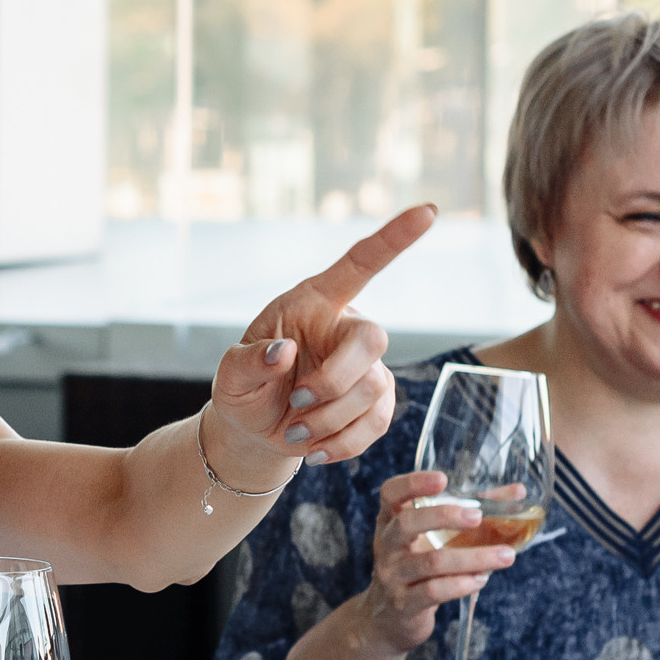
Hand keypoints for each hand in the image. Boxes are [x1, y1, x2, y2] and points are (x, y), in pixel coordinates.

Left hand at [206, 205, 434, 478]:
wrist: (254, 430)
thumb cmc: (244, 388)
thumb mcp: (230, 374)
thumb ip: (249, 360)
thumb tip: (284, 353)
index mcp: (315, 303)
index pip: (361, 263)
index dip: (395, 238)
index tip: (429, 211)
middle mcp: (346, 328)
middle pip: (373, 338)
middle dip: (334, 380)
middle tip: (294, 403)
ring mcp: (367, 367)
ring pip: (372, 389)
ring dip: (327, 420)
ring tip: (293, 431)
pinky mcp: (376, 404)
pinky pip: (377, 423)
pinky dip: (342, 443)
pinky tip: (315, 449)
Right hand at [357, 469, 517, 657]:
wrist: (386, 620)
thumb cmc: (416, 568)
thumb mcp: (432, 538)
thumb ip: (472, 512)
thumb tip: (517, 491)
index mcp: (391, 522)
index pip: (390, 494)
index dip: (412, 483)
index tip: (442, 479)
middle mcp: (387, 546)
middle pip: (407, 524)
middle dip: (444, 517)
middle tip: (478, 517)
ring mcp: (393, 576)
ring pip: (431, 561)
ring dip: (473, 558)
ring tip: (505, 556)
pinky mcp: (404, 604)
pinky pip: (434, 591)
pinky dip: (462, 584)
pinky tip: (482, 579)